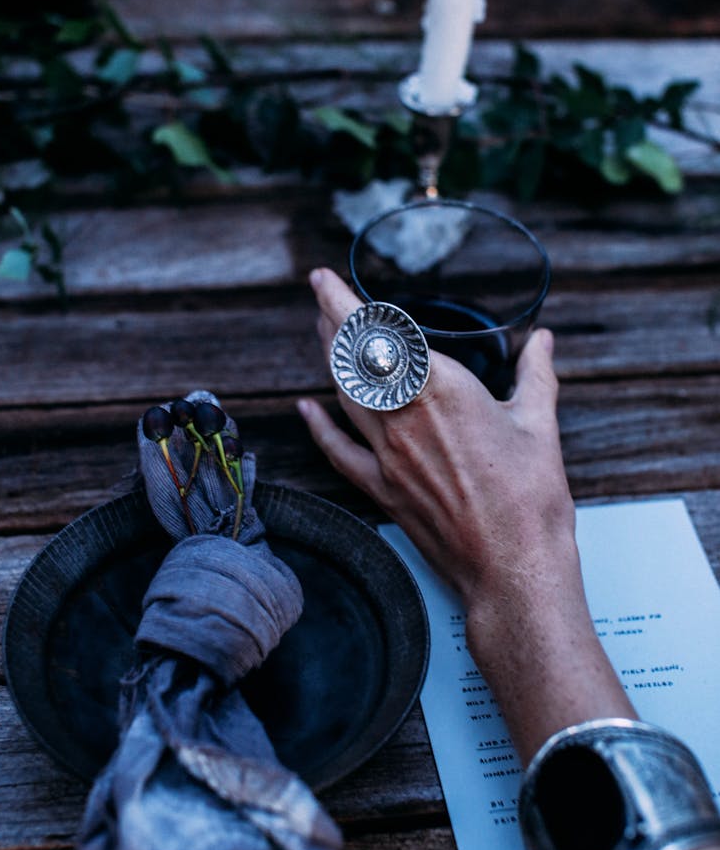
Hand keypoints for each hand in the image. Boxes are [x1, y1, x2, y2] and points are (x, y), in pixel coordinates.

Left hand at [299, 267, 573, 607]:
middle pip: (351, 360)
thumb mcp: (539, 425)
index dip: (343, 303)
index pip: (380, 335)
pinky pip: (339, 452)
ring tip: (322, 335)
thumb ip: (536, 375)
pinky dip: (320, 427)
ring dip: (328, 362)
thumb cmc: (531, 500)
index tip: (324, 281)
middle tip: (320, 297)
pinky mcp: (382, 491)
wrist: (514, 568)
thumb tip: (541, 341)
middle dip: (331, 323)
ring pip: (343, 397)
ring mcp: (387, 457)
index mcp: (442, 390)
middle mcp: (404, 418)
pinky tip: (307, 410)